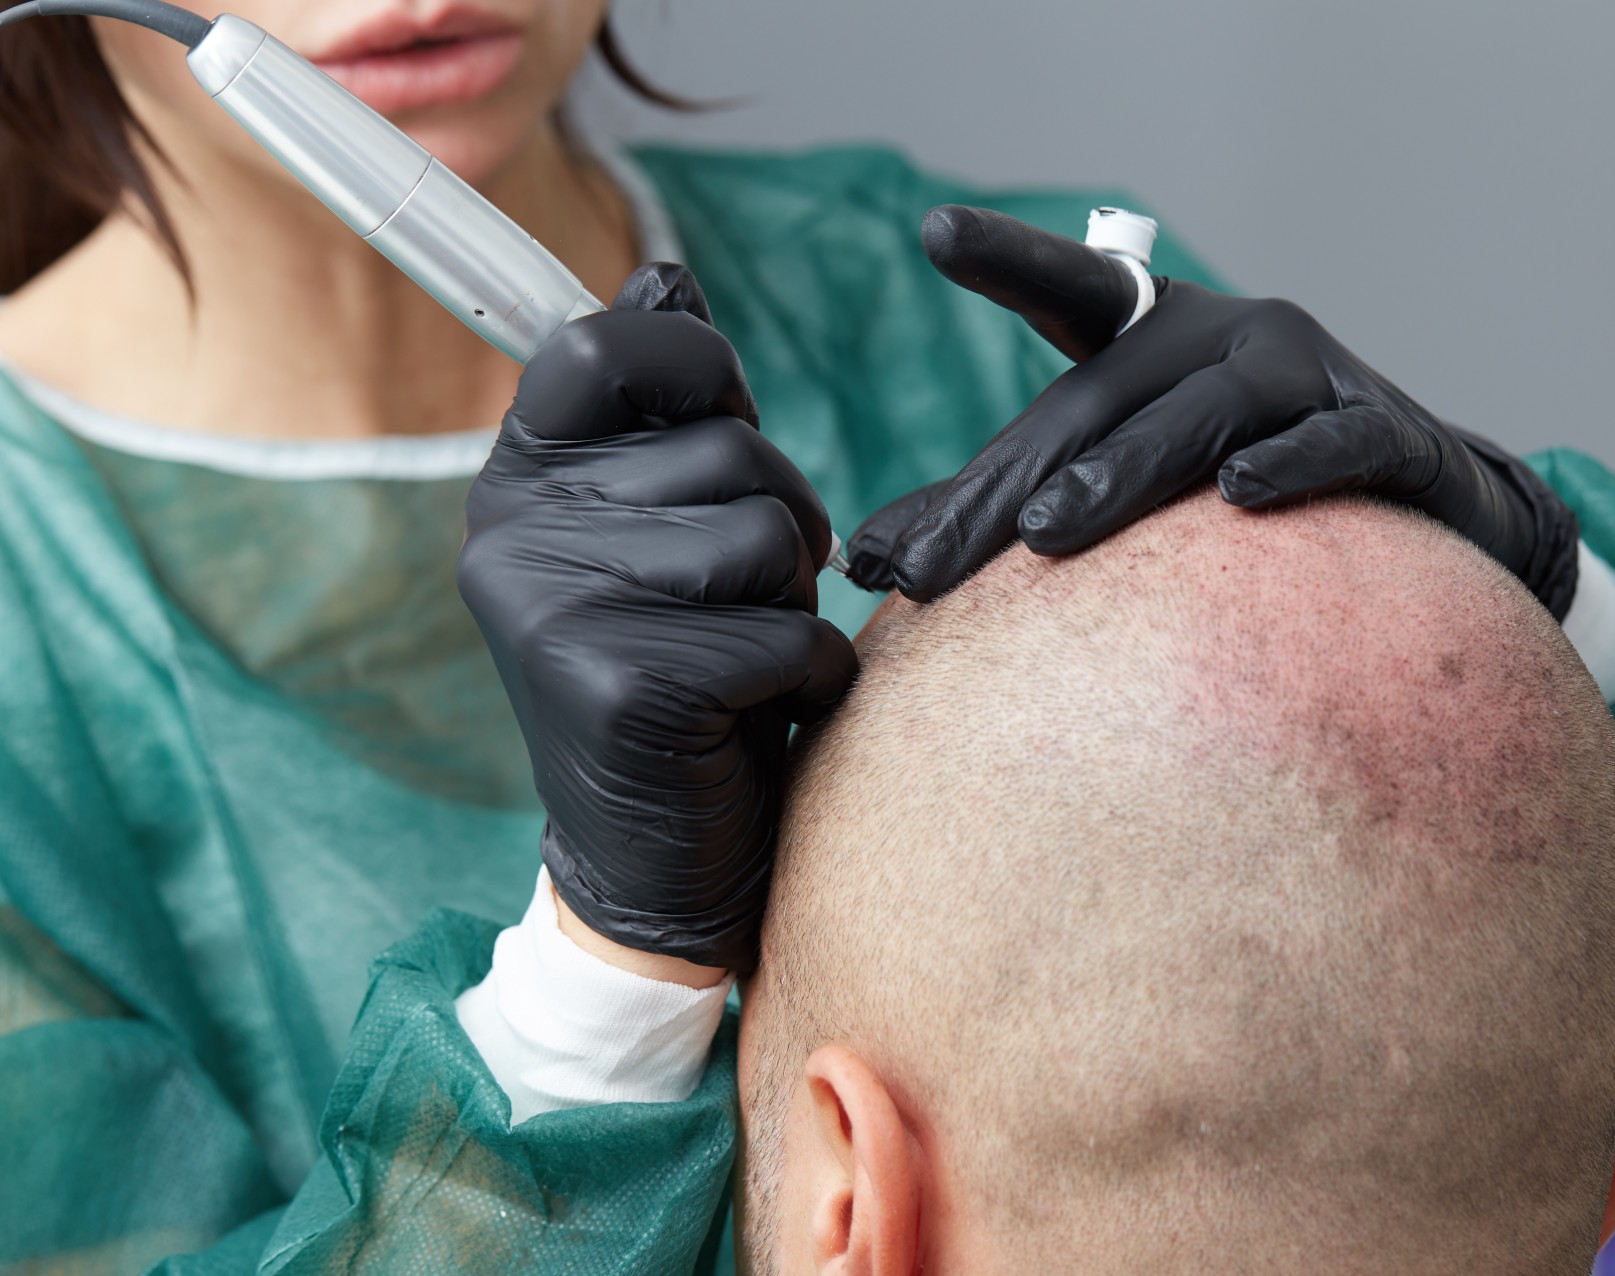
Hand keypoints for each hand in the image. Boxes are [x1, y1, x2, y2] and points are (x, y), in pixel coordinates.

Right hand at [460, 264, 857, 972]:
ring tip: (741, 664)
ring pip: (767, 535)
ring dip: (794, 607)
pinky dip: (810, 683)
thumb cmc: (678, 677)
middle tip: (738, 605)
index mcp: (518, 481)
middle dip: (781, 524)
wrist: (649, 863)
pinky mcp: (621, 687)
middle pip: (732, 448)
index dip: (702, 374)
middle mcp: (510, 534)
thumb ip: (663, 414)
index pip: (607, 344)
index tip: (721, 434)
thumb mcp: (660, 531)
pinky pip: (790, 636)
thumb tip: (668, 279)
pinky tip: (752, 725)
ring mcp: (555, 609)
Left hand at [850, 206, 1579, 619]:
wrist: (1430, 505)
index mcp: (1158, 337)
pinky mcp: (1386, 431)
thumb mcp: (1133, 481)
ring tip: (1050, 531)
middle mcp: (1227, 335)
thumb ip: (1011, 506)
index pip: (1071, 296)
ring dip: (1126, 471)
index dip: (1011, 259)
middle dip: (1009, 484)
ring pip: (1205, 415)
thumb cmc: (1253, 487)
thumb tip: (868, 562)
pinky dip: (1291, 464)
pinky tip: (1239, 497)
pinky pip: (1333, 443)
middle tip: (926, 564)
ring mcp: (1308, 375)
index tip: (937, 232)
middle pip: (1103, 399)